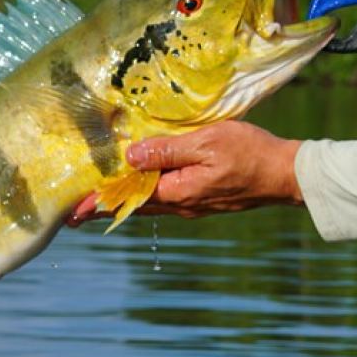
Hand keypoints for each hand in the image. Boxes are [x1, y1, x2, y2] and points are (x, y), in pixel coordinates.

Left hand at [65, 121, 301, 227]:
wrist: (285, 175)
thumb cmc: (249, 154)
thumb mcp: (207, 143)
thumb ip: (167, 150)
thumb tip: (130, 156)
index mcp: (177, 192)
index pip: (128, 198)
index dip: (99, 202)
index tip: (72, 211)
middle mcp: (181, 205)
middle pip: (134, 207)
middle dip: (104, 207)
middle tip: (74, 213)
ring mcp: (193, 205)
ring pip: (149, 204)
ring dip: (124, 202)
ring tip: (100, 202)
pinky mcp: (203, 199)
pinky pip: (166, 199)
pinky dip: (146, 196)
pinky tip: (143, 189)